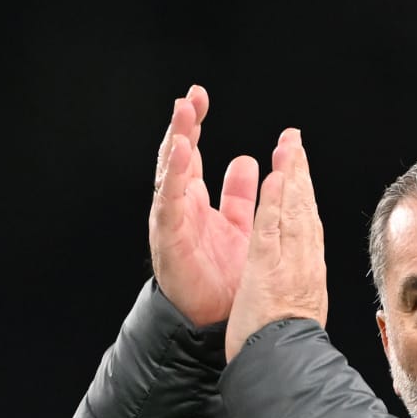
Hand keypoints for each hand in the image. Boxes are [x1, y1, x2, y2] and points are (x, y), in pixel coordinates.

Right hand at [148, 85, 258, 326]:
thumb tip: (246, 161)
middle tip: (191, 96)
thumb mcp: (237, 226)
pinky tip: (180, 149)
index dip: (194, 125)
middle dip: (183, 125)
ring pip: (169, 172)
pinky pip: (170, 201)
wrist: (214, 321)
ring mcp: (172, 220)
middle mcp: (181, 207)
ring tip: (183, 112)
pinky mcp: (170, 237)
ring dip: (176, 140)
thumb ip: (238, 195)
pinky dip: (174, 174)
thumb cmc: (223, 278)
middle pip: (177, 156)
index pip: (191, 154)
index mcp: (196, 202)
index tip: (201, 97)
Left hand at [225, 128, 327, 359]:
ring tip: (289, 147)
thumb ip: (299, 293)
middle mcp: (305, 264)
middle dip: (300, 175)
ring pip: (293, 213)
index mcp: (308, 274)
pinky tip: (276, 178)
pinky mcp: (270, 268)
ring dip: (291, 177)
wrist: (286, 366)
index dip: (304, 196)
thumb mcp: (299, 314)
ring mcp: (290, 265)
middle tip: (295, 144)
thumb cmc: (287, 348)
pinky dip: (275, 201)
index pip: (307, 227)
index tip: (300, 173)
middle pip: (305, 212)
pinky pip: (273, 227)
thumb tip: (302, 287)